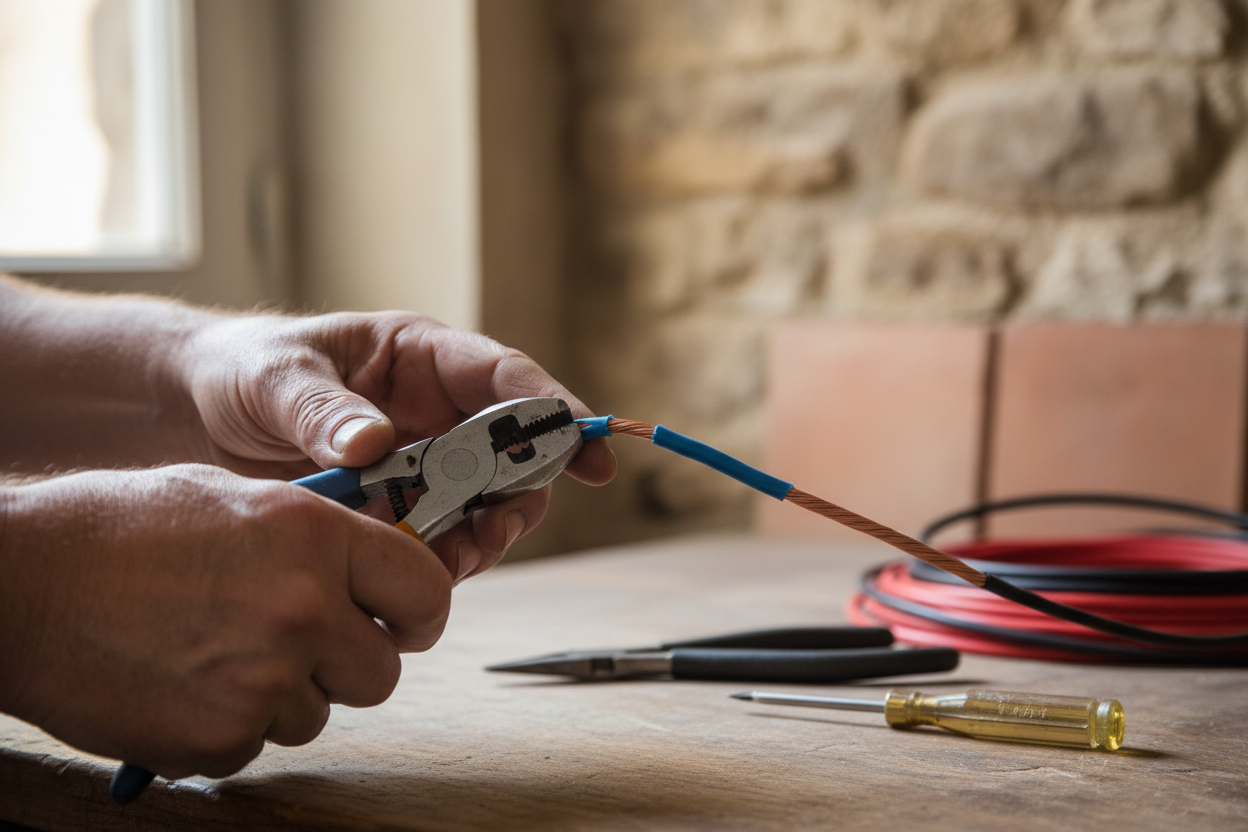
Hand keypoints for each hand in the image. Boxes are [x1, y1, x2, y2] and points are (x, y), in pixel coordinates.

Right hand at [0, 465, 449, 778]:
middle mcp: (303, 608)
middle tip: (298, 645)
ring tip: (215, 652)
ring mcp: (264, 681)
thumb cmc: (117, 530)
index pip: (425, 590)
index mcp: (315, 537)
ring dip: (282, 696)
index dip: (419, 613)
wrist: (21, 586)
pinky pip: (257, 745)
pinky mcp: (220, 738)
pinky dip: (229, 726)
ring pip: (318, 715)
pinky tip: (184, 682)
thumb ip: (313, 537)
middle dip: (347, 665)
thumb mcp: (234, 500)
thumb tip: (366, 571)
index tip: (404, 622)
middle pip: (382, 672)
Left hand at [182, 311, 616, 580]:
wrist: (191, 418)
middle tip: (499, 529)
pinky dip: (439, 560)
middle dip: (520, 493)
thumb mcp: (274, 379)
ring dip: (482, 536)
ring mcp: (420, 464)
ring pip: (486, 506)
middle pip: (513, 453)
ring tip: (450, 559)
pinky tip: (416, 571)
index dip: (555, 410)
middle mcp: (434, 411)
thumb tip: (375, 445)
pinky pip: (440, 540)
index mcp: (419, 357)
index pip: (506, 378)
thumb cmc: (240, 371)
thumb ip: (323, 410)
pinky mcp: (397, 510)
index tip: (590, 447)